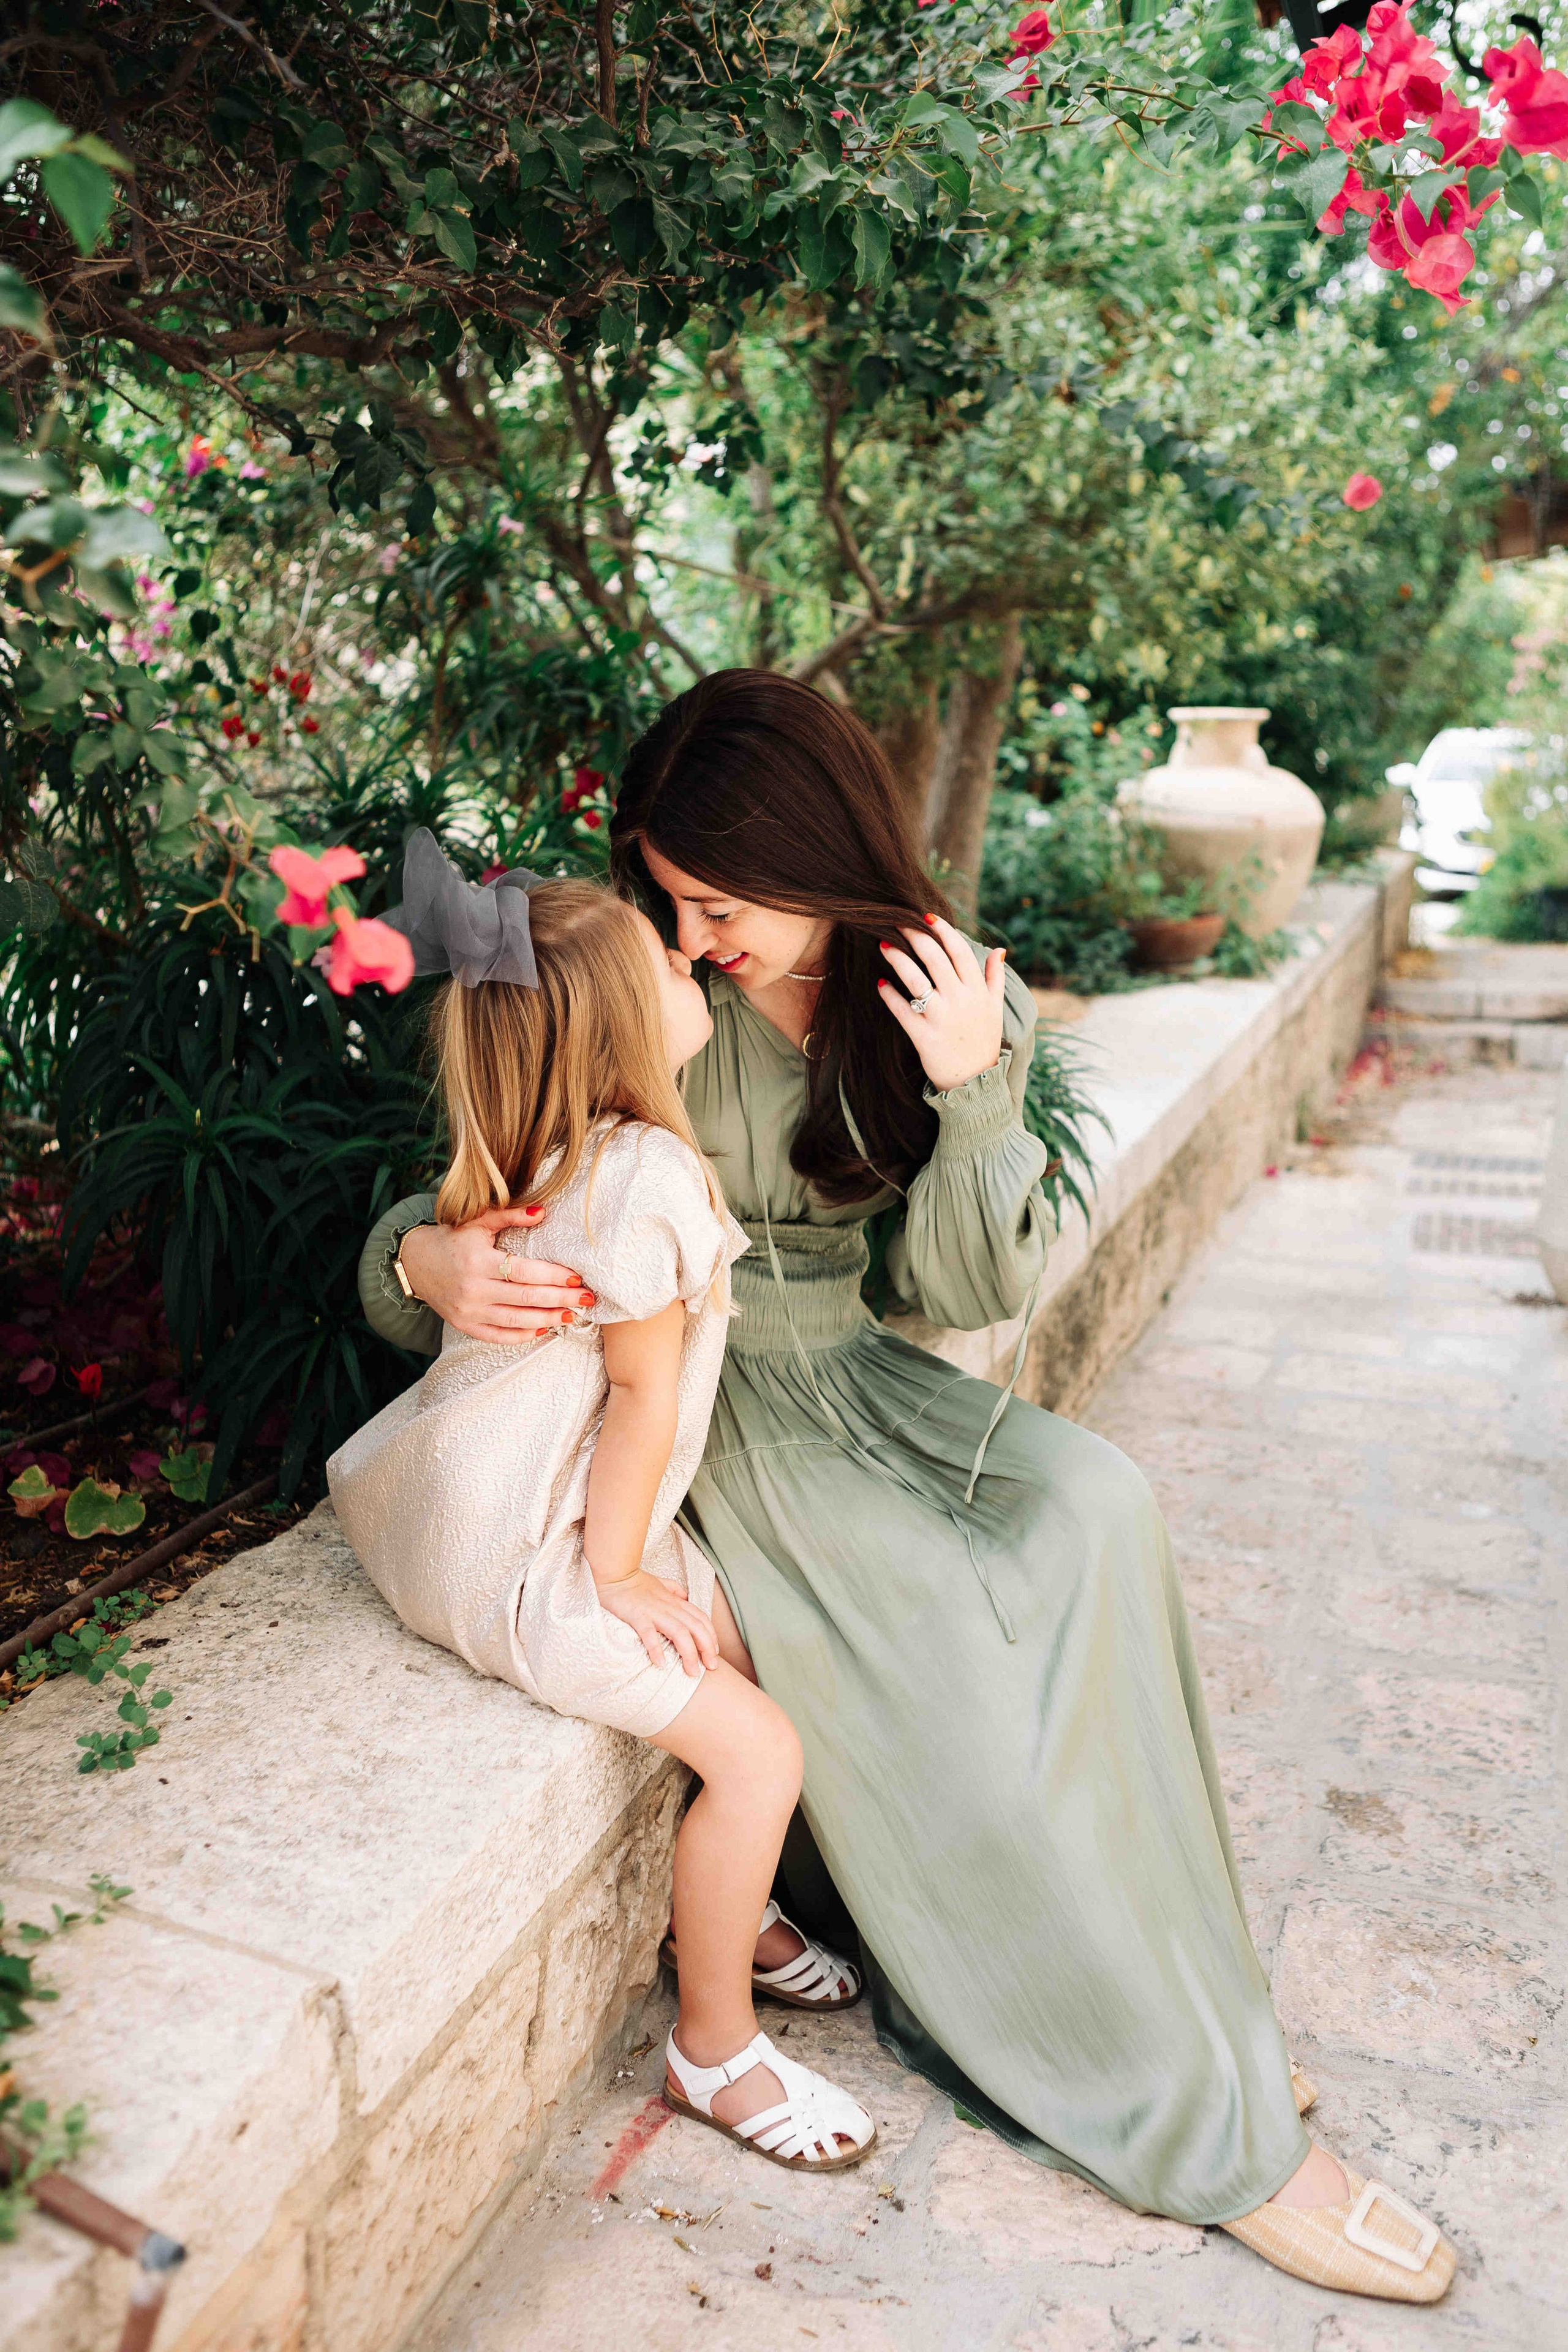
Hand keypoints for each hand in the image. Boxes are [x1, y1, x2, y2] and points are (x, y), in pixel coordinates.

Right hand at [397, 1206, 596, 1344]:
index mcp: (478, 1260)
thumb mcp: (478, 1221)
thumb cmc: (454, 1238)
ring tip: (572, 1316)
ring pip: (516, 1320)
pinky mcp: (465, 1325)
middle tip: (587, 1298)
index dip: (553, 1275)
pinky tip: (543, 1328)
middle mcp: (473, 1288)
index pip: (524, 1271)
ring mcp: (468, 1311)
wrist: (416, 1263)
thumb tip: (543, 1212)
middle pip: (525, 1298)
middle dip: (560, 1299)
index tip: (577, 1276)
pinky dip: (523, 1335)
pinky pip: (499, 1336)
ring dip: (548, 1319)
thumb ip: (510, 1215)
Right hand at [594, 1569, 719, 1676]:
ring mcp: (654, 1612)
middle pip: (696, 1628)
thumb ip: (675, 1589)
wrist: (615, 1573)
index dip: (711, 1636)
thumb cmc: (636, 1581)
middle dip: (707, 1649)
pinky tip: (661, 1664)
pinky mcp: (637, 1617)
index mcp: (675, 1601)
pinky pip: (649, 1634)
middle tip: (711, 1667)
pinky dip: (656, 1649)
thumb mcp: (661, 1583)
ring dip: (689, 1654)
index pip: (701, 1618)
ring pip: (679, 1633)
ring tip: (692, 1672)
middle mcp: (669, 1607)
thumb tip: (686, 1597)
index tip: (714, 1653)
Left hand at [876, 913, 1005, 1092]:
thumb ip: (995, 978)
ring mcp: (941, 1018)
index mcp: (977, 991)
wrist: (975, 1082)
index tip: (926, 917)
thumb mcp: (995, 1009)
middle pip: (934, 959)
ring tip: (883, 945)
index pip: (959, 951)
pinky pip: (903, 1010)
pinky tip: (880, 983)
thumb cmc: (983, 1041)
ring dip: (898, 959)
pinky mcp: (924, 1037)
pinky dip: (890, 995)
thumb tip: (999, 950)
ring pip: (916, 980)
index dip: (942, 930)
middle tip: (897, 923)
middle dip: (914, 937)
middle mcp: (960, 1001)